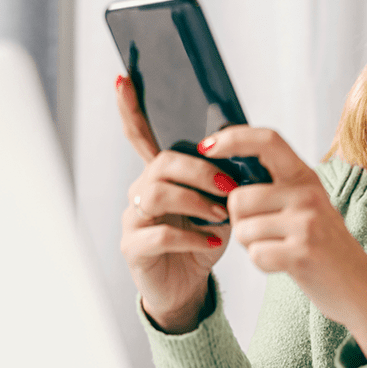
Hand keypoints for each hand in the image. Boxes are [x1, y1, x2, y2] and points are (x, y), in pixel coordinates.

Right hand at [116, 76, 233, 332]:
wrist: (188, 288)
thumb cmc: (203, 241)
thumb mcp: (218, 205)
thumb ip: (223, 179)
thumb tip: (242, 152)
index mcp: (159, 175)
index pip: (140, 136)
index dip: (130, 108)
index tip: (123, 79)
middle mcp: (140, 191)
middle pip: (161, 164)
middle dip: (198, 171)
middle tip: (229, 188)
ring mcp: (133, 219)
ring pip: (156, 194)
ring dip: (195, 202)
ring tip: (222, 215)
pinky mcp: (133, 248)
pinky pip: (159, 235)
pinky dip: (192, 237)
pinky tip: (212, 242)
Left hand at [199, 126, 366, 358]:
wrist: (360, 287)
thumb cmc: (324, 246)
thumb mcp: (307, 205)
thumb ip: (276, 186)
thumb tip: (225, 174)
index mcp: (305, 177)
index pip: (266, 140)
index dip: (233, 138)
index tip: (207, 146)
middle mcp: (307, 194)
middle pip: (238, 198)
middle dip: (239, 221)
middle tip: (264, 233)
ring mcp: (306, 223)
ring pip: (243, 230)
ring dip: (252, 245)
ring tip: (279, 248)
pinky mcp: (302, 253)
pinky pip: (255, 255)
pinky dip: (263, 264)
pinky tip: (285, 264)